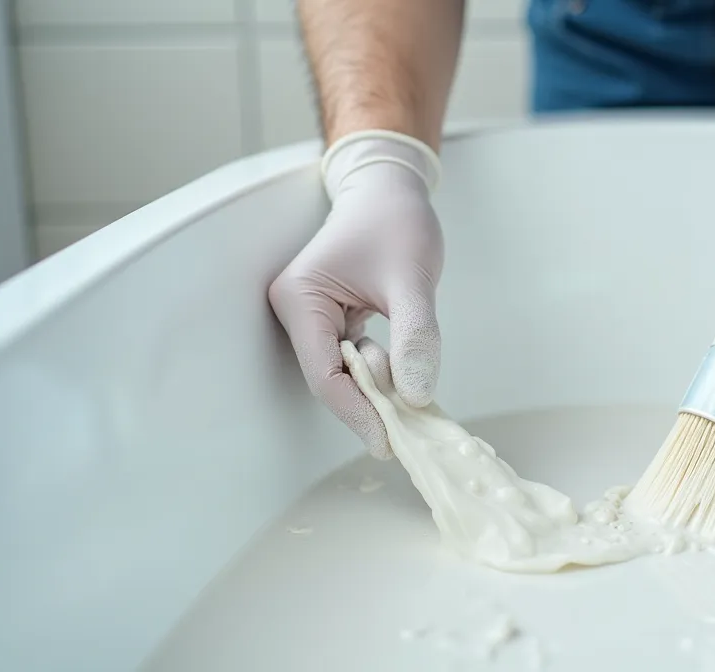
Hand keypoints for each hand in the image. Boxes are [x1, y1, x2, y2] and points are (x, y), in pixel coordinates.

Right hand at [268, 130, 444, 457]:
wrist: (392, 188)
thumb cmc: (397, 221)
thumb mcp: (412, 278)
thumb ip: (416, 335)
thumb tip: (417, 395)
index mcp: (300, 299)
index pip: (325, 375)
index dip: (359, 412)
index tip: (392, 441)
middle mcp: (297, 311)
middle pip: (332, 380)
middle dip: (372, 403)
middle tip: (414, 426)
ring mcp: (314, 318)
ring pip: (345, 374)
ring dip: (380, 388)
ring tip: (416, 395)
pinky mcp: (334, 321)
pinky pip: (356, 361)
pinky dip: (383, 373)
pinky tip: (408, 376)